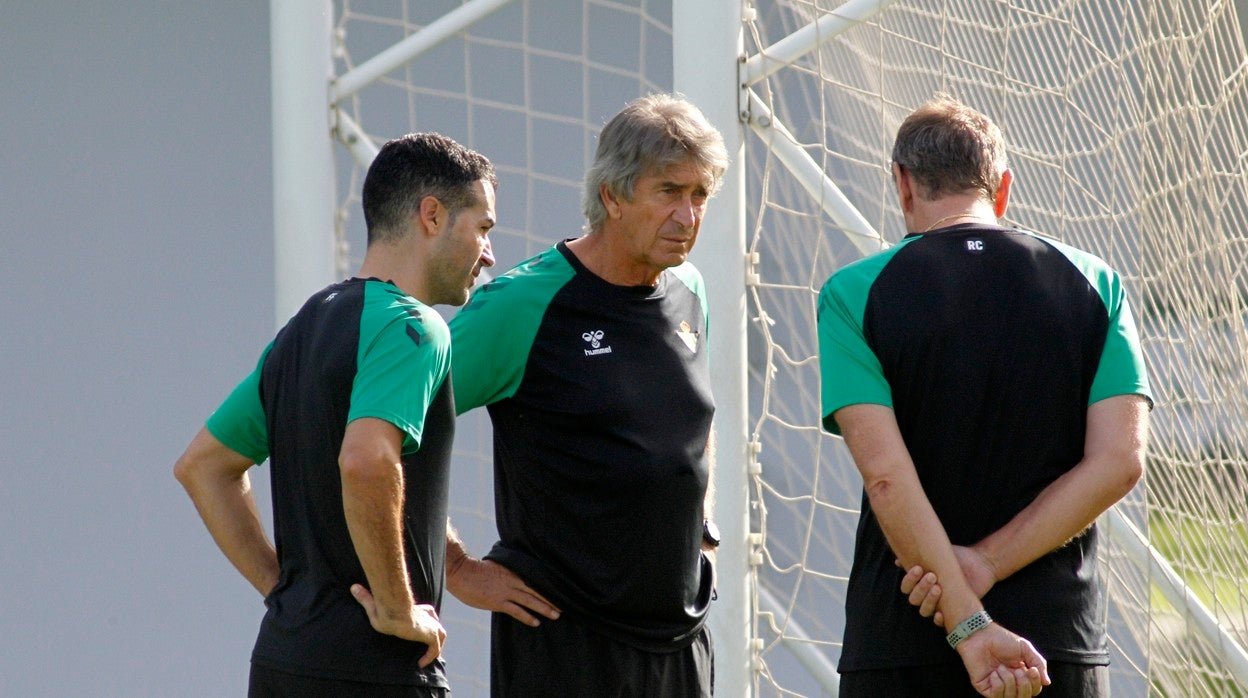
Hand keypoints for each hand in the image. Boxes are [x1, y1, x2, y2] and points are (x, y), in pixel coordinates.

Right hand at [350, 584, 445, 666]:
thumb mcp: (373, 606)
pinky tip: (421, 663)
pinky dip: (430, 656)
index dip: (428, 621)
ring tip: (426, 657)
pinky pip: (434, 649)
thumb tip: (353, 587)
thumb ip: (366, 598)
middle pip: (437, 625)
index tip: (420, 632)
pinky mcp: (431, 635)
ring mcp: (431, 625)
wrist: (393, 611)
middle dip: (434, 635)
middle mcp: (428, 616)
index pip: (429, 613)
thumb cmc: (384, 609)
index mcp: (418, 609)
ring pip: (440, 636)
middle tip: (428, 647)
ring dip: (435, 646)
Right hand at [446, 556, 560, 626]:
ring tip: (556, 614)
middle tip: (564, 605)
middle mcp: (512, 580)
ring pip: (530, 600)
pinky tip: (536, 622)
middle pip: (536, 590)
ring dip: (544, 608)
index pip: (535, 579)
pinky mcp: (498, 602)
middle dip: (550, 598)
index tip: (559, 590)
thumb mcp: (496, 566)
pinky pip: (516, 611)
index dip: (547, 586)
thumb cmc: (476, 569)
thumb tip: (516, 574)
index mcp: (513, 571)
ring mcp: (506, 591)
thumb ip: (508, 571)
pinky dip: (527, 616)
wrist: (462, 573)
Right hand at [898, 545, 998, 625]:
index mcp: (921, 583)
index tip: (918, 569)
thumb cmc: (958, 556)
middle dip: (921, 589)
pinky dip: (939, 619)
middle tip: (932, 576)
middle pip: (914, 600)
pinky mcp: (952, 614)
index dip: (909, 580)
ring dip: (929, 601)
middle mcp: (928, 595)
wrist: (980, 564)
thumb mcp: (939, 553)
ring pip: (924, 611)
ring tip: (939, 589)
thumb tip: (898, 560)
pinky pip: (940, 622)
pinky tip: (941, 613)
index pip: (906, 588)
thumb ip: (920, 554)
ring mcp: (939, 605)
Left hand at [956, 622, 1049, 696]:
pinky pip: (996, 695)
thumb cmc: (1002, 639)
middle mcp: (1010, 683)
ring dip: (1009, 681)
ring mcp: (997, 686)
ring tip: (1001, 667)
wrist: (980, 635)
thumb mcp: (1026, 649)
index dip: (1035, 683)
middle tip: (1017, 670)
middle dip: (1024, 684)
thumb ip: (1039, 664)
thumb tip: (1047, 682)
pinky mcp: (985, 688)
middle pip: (1024, 697)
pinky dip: (998, 684)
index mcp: (1021, 675)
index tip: (1032, 669)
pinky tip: (993, 672)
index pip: (1034, 690)